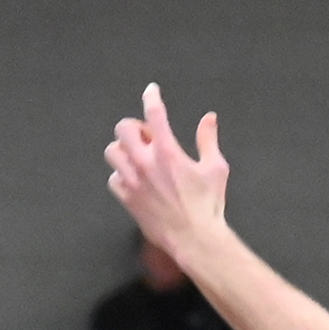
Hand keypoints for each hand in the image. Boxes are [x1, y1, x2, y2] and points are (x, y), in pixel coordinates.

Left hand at [105, 84, 228, 264]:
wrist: (194, 238)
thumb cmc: (207, 206)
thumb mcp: (216, 169)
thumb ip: (208, 140)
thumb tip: (209, 119)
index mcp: (168, 152)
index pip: (155, 114)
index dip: (152, 97)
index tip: (151, 91)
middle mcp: (146, 163)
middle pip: (123, 128)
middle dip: (134, 128)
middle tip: (148, 138)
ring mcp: (133, 181)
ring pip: (112, 151)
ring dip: (124, 149)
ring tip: (138, 157)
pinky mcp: (127, 199)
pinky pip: (112, 178)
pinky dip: (121, 175)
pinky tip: (134, 179)